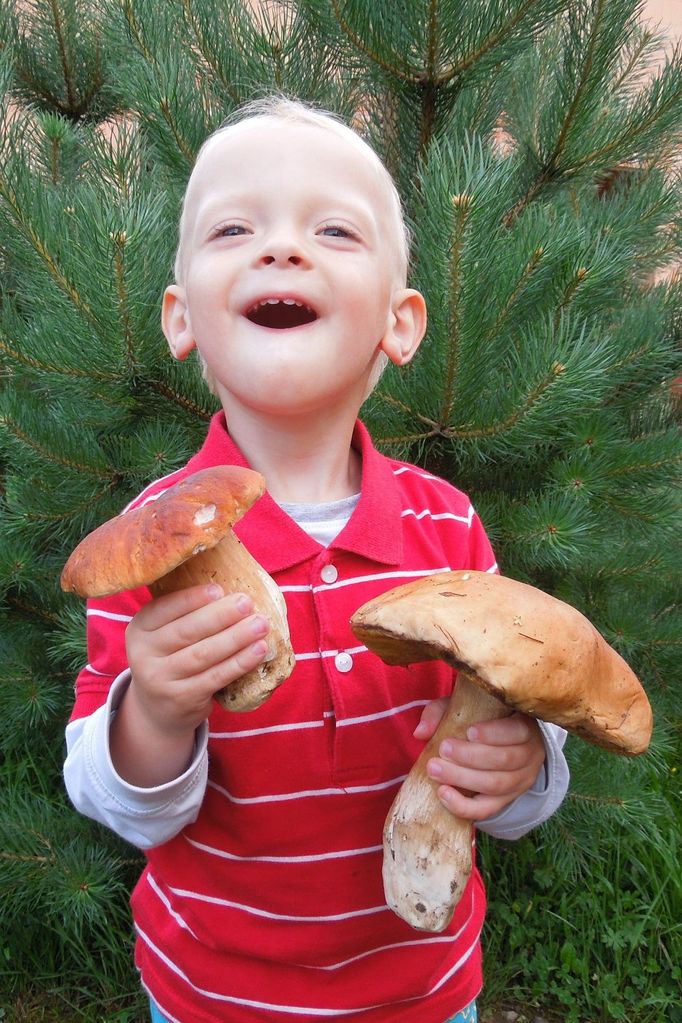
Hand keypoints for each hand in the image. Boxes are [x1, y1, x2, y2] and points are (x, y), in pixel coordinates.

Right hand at [111, 584, 269, 785]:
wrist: (158, 709)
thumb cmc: (172, 657)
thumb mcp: (164, 635)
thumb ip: (186, 614)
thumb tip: (232, 584)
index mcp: (139, 629)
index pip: (163, 609)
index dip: (192, 598)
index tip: (219, 588)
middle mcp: (144, 654)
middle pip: (186, 631)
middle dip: (220, 616)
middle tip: (246, 602)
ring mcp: (161, 680)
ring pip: (203, 655)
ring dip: (236, 638)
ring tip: (260, 624)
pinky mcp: (182, 699)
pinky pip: (215, 677)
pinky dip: (239, 662)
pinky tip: (258, 650)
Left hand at [414, 699, 545, 820]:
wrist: (499, 747)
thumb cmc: (481, 720)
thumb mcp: (465, 708)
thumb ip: (442, 712)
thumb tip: (421, 732)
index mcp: (525, 728)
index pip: (517, 731)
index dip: (494, 733)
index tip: (469, 731)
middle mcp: (530, 756)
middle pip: (505, 760)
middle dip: (471, 756)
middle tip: (443, 749)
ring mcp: (520, 782)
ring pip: (495, 785)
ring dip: (463, 778)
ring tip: (435, 769)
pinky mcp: (505, 801)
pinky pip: (487, 809)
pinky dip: (464, 806)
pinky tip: (443, 794)